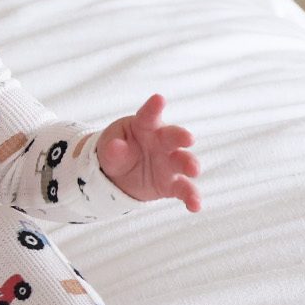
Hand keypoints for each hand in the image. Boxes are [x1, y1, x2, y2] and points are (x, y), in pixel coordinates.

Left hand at [98, 94, 201, 211]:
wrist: (119, 175)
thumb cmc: (117, 151)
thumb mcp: (109, 148)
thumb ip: (112, 149)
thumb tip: (116, 147)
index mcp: (145, 126)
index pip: (149, 115)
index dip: (153, 107)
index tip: (159, 99)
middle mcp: (162, 142)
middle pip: (173, 136)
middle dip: (181, 136)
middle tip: (188, 138)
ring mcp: (169, 163)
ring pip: (184, 162)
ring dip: (190, 165)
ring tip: (194, 170)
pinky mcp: (172, 183)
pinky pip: (184, 189)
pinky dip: (191, 197)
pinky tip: (195, 206)